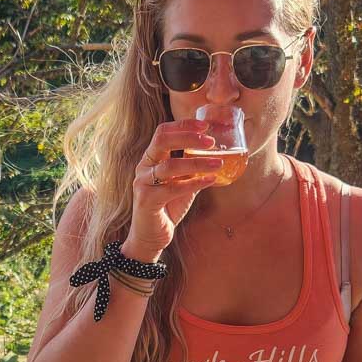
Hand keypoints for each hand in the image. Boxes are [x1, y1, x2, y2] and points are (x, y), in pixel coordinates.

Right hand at [125, 119, 222, 260]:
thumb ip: (194, 171)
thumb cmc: (166, 208)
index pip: (163, 132)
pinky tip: (211, 180)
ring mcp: (143, 183)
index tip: (205, 125)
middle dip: (189, 137)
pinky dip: (194, 183)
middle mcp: (144, 167)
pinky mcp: (147, 200)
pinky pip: (173, 188)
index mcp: (151, 159)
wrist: (151, 237)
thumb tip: (218, 157)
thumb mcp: (182, 184)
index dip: (184, 125)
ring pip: (170, 165)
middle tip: (211, 141)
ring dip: (198, 162)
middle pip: (163, 140)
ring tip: (218, 163)